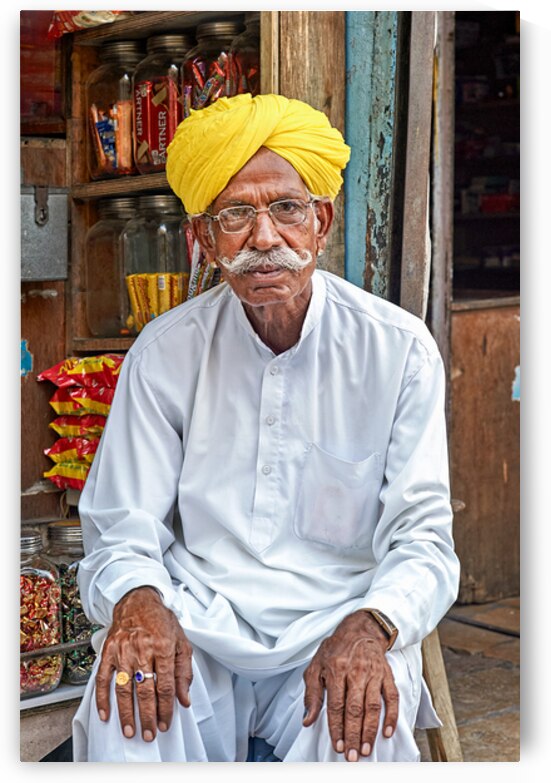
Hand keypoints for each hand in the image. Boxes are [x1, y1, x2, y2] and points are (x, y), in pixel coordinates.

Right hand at [95, 586, 192, 741]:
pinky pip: (103, 678)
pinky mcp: (108, 651)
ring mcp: (123, 651)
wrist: (138, 601)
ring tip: (130, 731)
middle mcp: (142, 649)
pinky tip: (105, 714)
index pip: (165, 684)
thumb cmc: (161, 622)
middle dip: (148, 716)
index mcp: (163, 647)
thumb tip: (184, 699)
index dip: (166, 707)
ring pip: (124, 688)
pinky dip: (102, 698)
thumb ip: (184, 671)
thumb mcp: (181, 642)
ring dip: (126, 713)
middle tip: (149, 734)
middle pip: (145, 690)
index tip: (165, 723)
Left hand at [302, 610, 398, 761]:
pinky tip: (387, 732)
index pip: (336, 704)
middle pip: (355, 708)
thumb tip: (307, 720)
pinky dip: (392, 717)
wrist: (360, 630)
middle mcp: (356, 671)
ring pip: (373, 707)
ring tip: (366, 749)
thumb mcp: (316, 666)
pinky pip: (392, 698)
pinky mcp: (387, 675)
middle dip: (353, 735)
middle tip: (352, 755)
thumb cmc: (335, 650)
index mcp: (336, 668)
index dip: (337, 727)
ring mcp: (374, 673)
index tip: (338, 746)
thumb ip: (311, 694)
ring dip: (370, 731)